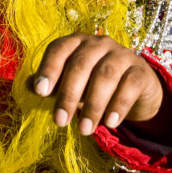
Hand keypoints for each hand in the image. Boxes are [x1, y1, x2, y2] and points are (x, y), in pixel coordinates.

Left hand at [31, 33, 171, 138]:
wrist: (134, 91)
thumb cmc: (92, 85)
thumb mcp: (70, 85)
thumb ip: (50, 85)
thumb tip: (30, 86)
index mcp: (76, 43)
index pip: (59, 49)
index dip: (49, 69)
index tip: (40, 93)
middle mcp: (98, 43)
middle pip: (81, 64)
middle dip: (68, 95)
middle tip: (60, 122)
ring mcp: (122, 54)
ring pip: (105, 75)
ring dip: (93, 104)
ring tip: (84, 129)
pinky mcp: (141, 71)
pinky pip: (129, 85)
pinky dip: (119, 105)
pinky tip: (110, 123)